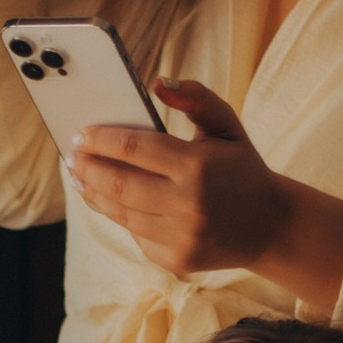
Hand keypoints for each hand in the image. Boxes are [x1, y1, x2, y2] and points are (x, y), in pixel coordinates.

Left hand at [71, 77, 321, 284]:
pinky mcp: (176, 259)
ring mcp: (181, 236)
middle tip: (71, 157)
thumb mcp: (227, 125)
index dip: (101, 140)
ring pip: (122, 213)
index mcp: (198, 166)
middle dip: (88, 169)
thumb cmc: (242, 168)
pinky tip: (110, 201)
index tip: (80, 134)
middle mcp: (188, 204)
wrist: (271, 226)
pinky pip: (136, 234)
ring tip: (81, 178)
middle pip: (119, 184)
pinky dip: (120, 216)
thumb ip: (196, 97)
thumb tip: (157, 82)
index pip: (134, 148)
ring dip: (95, 193)